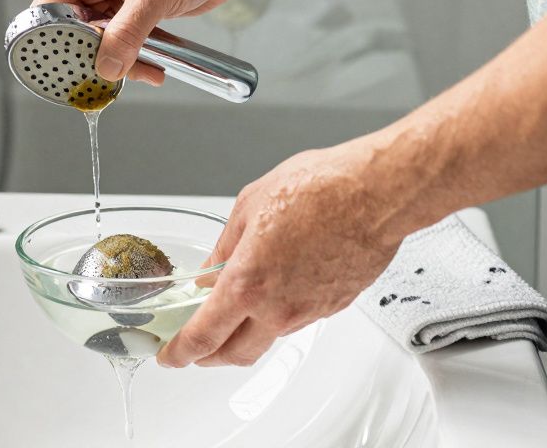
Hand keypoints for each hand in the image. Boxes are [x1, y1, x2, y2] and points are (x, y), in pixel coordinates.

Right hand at [34, 0, 255, 82]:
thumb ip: (127, 34)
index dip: (53, 38)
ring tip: (143, 73)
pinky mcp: (137, 10)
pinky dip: (138, 57)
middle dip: (93, 55)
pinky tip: (154, 69)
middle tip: (106, 77)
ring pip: (103, 40)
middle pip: (76, 30)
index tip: (65, 65)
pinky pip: (126, 41)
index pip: (51, 7)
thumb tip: (106, 66)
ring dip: (121, 60)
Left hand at [157, 139, 421, 367]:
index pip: (203, 337)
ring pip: (267, 338)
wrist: (377, 193)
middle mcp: (277, 308)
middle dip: (208, 358)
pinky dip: (279, 314)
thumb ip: (225, 247)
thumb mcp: (250, 205)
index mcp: (247, 283)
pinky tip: (279, 288)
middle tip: (195, 349)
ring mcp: (308, 312)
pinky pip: (297, 320)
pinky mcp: (333, 307)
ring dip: (246, 333)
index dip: (180, 352)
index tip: (170, 354)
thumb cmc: (320, 189)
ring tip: (237, 309)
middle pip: (234, 355)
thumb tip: (212, 269)